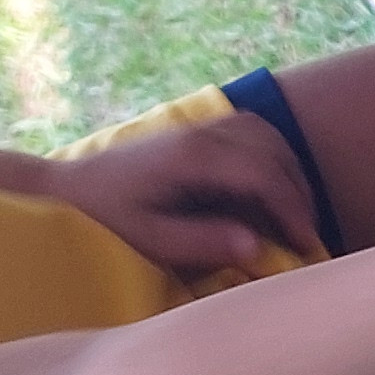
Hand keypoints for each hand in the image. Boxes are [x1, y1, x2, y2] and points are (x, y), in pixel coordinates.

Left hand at [43, 107, 329, 275]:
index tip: (305, 245)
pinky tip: (272, 185)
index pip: (265, 175)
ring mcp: (201, 126)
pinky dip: (273, 155)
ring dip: (289, 172)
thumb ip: (202, 242)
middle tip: (306, 236)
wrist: (68, 188)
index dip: (293, 210)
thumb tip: (256, 248)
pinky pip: (252, 130)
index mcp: (194, 158)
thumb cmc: (105, 221)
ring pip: (268, 135)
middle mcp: (204, 132)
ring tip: (295, 213)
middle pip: (274, 152)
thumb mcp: (148, 241)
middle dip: (298, 194)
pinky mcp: (197, 130)